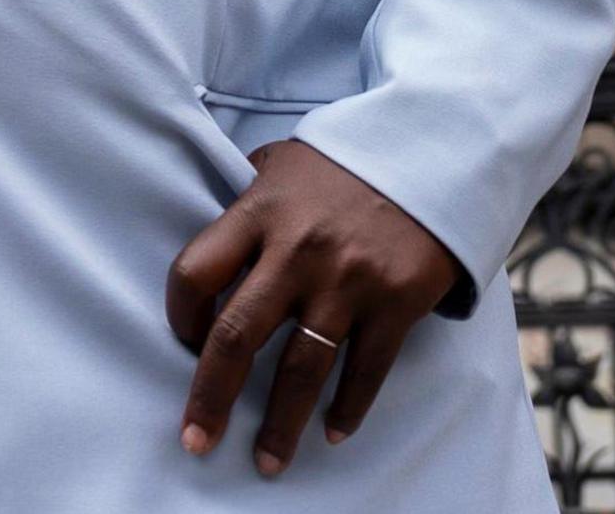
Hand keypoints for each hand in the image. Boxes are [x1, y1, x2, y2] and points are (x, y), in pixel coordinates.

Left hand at [164, 139, 459, 474]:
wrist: (434, 152)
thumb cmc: (347, 162)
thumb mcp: (283, 163)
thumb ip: (246, 201)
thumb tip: (216, 242)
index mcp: (259, 212)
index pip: (195, 272)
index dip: (180, 316)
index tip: (183, 342)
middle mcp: (297, 251)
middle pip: (237, 335)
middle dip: (211, 396)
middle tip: (195, 439)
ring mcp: (348, 280)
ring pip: (301, 368)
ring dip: (280, 425)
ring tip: (268, 462)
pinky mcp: (396, 301)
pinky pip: (366, 371)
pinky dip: (348, 408)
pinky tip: (333, 433)